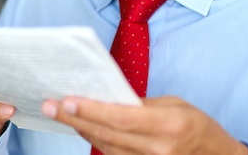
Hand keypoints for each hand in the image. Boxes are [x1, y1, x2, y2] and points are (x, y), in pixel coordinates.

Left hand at [41, 96, 247, 154]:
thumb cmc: (198, 126)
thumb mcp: (176, 105)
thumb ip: (142, 104)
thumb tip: (108, 98)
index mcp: (168, 125)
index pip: (119, 118)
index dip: (90, 110)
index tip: (66, 100)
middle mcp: (157, 149)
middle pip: (106, 134)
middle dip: (74, 118)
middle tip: (49, 105)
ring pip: (105, 147)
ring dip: (81, 129)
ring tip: (60, 112)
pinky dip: (95, 140)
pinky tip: (82, 127)